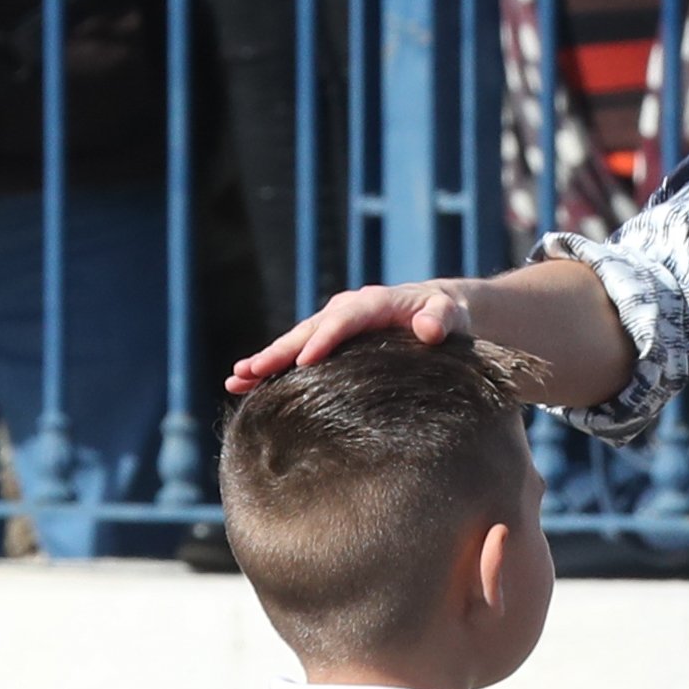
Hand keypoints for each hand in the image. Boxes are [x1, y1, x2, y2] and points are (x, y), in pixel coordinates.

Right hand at [228, 281, 480, 391]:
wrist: (440, 310)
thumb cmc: (449, 314)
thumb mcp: (453, 314)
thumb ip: (442, 318)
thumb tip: (429, 329)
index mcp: (377, 302)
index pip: (347, 318)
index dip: (325, 339)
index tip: (303, 362)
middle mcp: (349, 309)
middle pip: (310, 330)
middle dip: (279, 351)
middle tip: (249, 372)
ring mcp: (335, 324)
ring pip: (296, 341)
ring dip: (266, 360)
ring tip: (236, 380)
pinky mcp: (329, 341)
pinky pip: (297, 353)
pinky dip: (272, 368)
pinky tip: (244, 386)